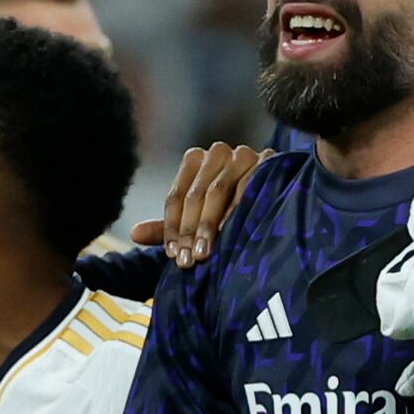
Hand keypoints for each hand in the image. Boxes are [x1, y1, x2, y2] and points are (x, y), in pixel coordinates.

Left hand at [128, 140, 265, 264]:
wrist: (279, 196)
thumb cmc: (234, 209)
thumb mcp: (198, 219)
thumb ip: (169, 227)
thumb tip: (134, 234)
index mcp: (196, 160)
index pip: (176, 195)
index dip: (172, 227)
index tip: (173, 254)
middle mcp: (217, 152)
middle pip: (195, 194)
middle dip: (189, 231)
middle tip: (188, 260)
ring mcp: (243, 155)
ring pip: (217, 191)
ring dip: (208, 226)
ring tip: (204, 253)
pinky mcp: (267, 162)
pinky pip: (246, 189)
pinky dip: (236, 214)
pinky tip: (230, 235)